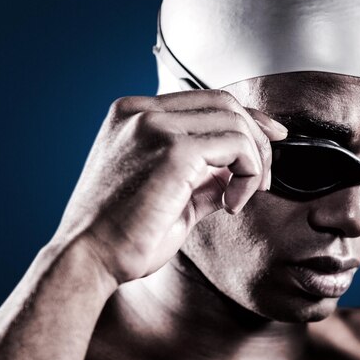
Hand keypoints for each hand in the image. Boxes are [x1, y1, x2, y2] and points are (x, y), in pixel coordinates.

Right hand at [50, 90, 287, 283]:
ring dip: (254, 160)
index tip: (271, 138)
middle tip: (262, 180)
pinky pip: (236, 145)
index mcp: (134, 115)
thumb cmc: (122, 234)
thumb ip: (203, 175)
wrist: (88, 259)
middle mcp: (141, 111)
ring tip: (243, 197)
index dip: (246, 118)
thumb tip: (238, 171)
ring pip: (234, 121)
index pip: (206, 101)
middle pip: (225, 103)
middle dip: (258, 139)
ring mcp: (154, 125)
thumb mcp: (169, 193)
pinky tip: (231, 205)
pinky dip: (246, 174)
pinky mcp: (173, 148)